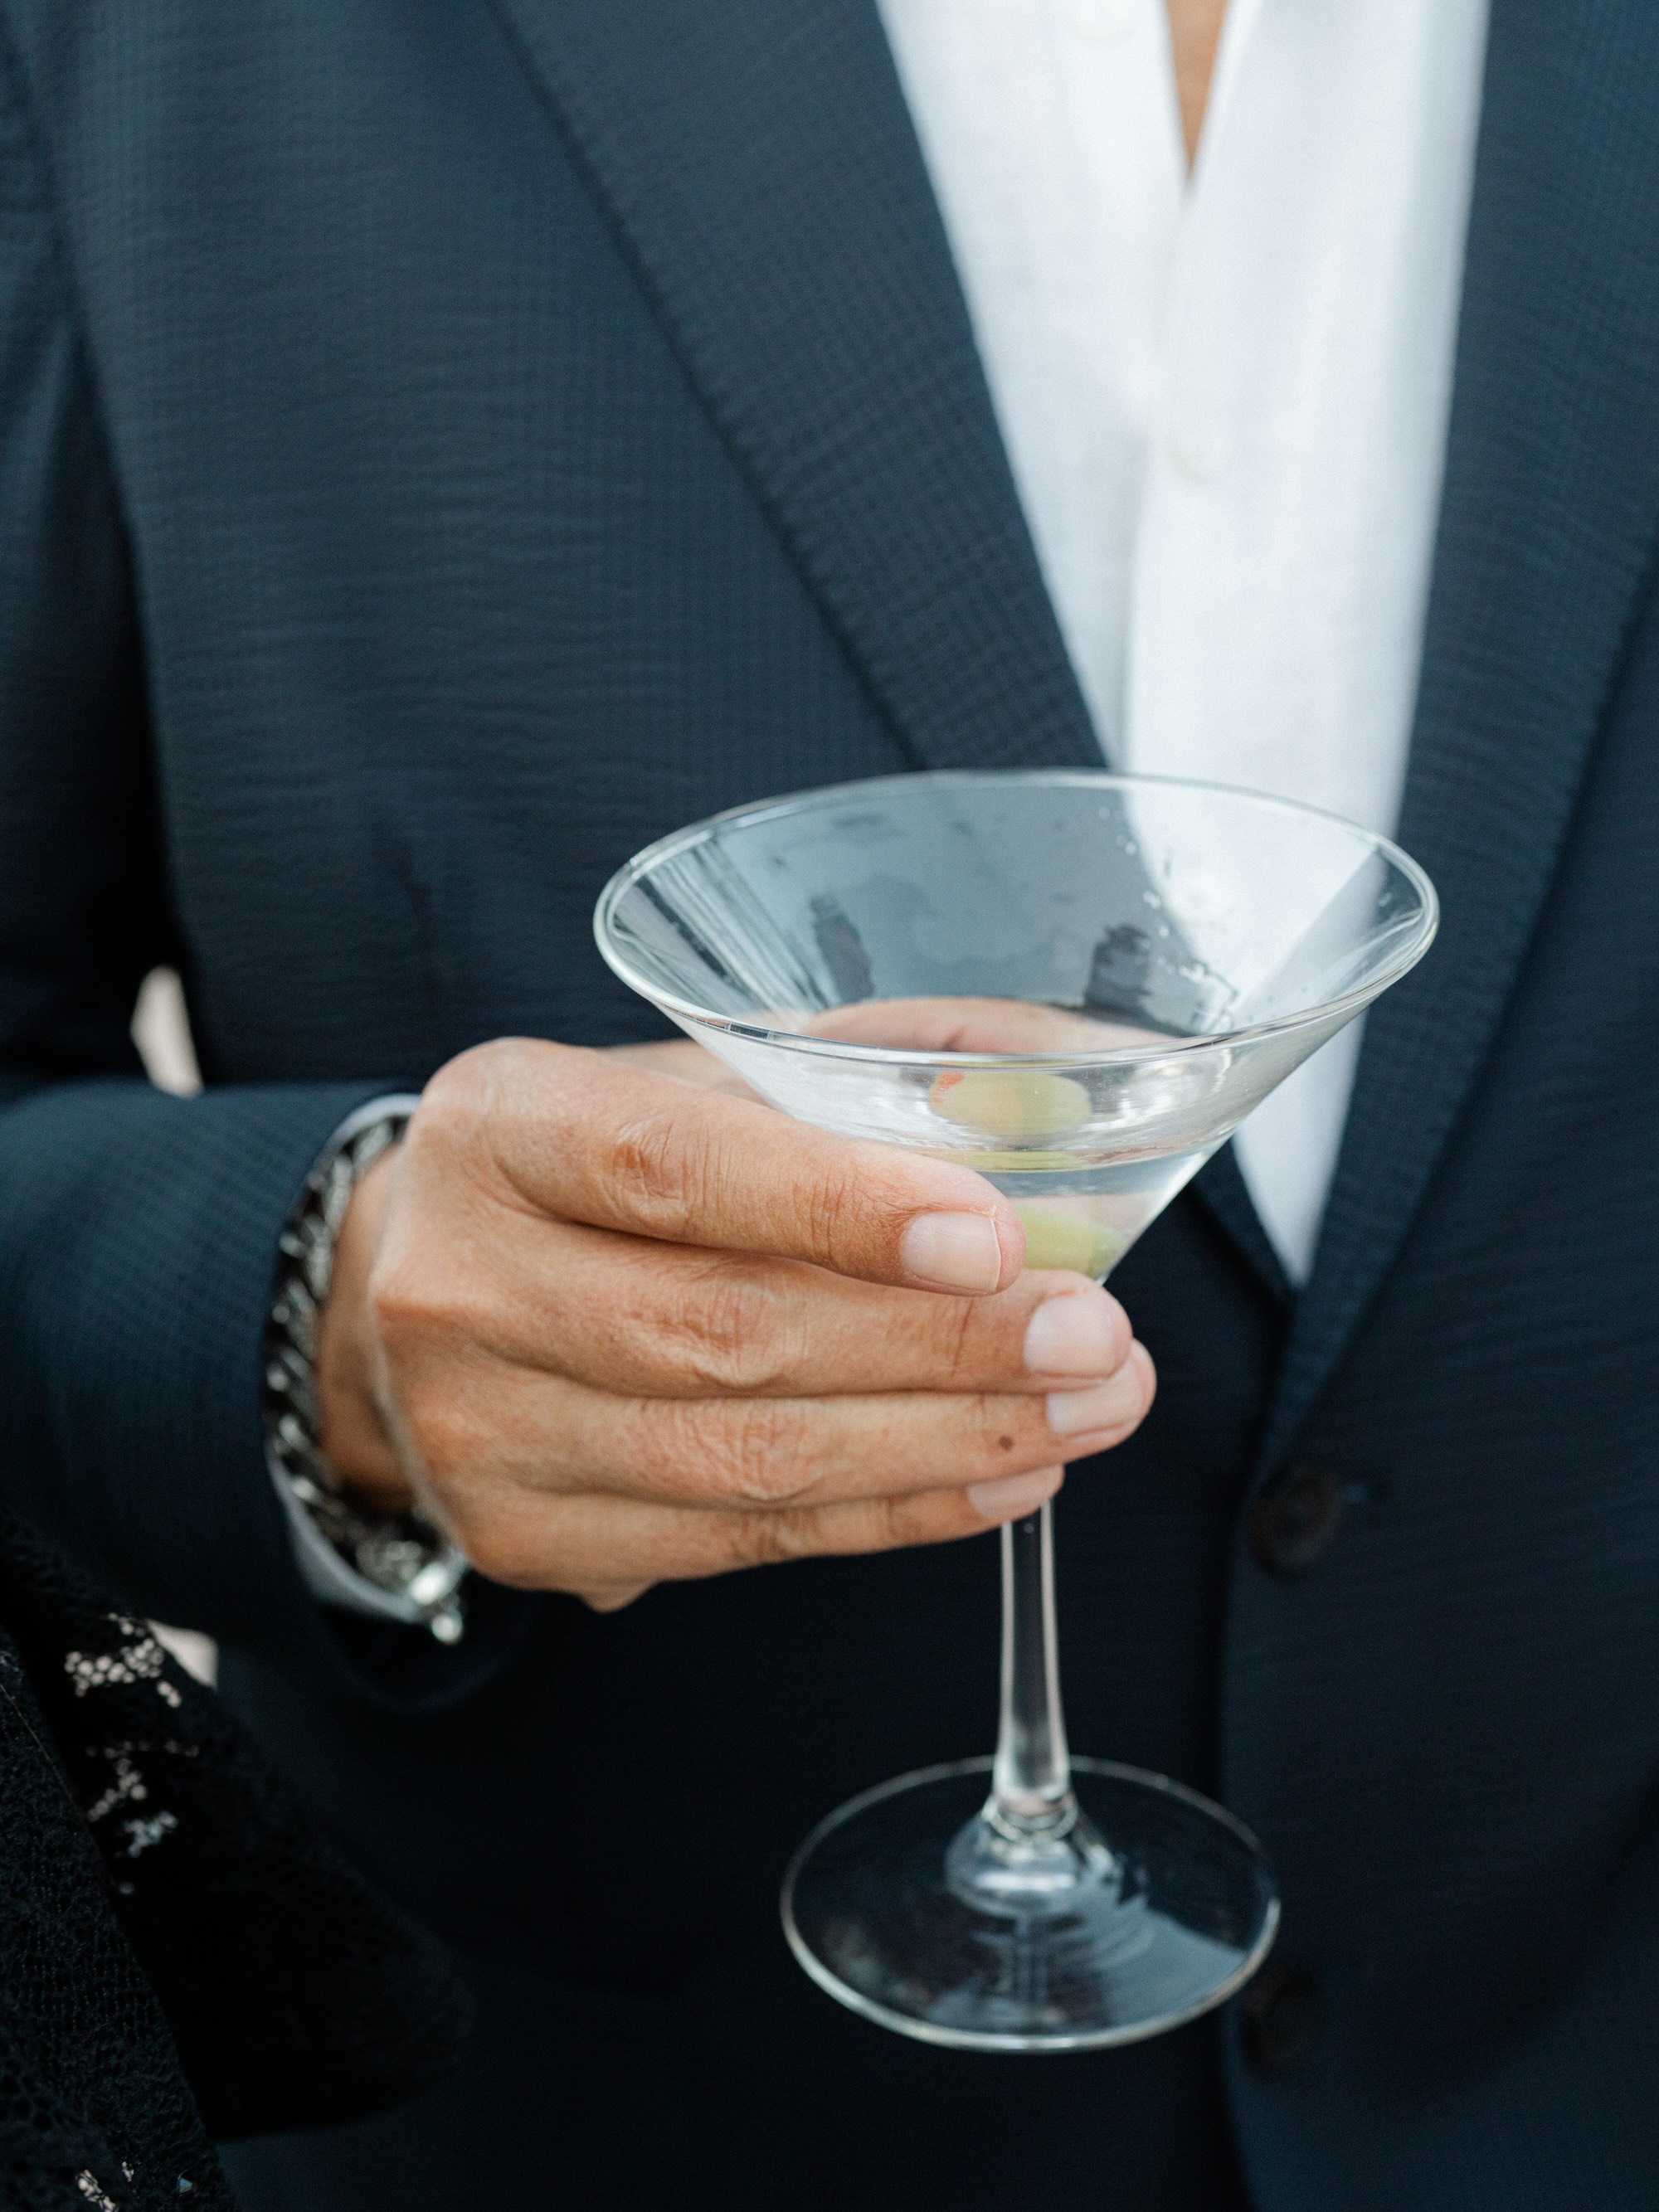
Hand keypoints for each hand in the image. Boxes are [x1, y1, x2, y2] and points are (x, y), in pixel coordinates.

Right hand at [317, 1037, 1154, 1609]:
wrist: (432, 1288)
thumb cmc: (602, 1169)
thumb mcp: (701, 1078)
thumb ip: (870, 1071)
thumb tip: (1077, 1079)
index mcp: (500, 1126)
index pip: (673, 1169)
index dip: (840, 1208)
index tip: (995, 1235)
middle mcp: (458, 1281)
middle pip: (724, 1334)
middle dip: (940, 1345)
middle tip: (1096, 1337)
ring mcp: (475, 1429)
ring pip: (744, 1461)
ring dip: (945, 1442)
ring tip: (1088, 1409)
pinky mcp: (519, 1539)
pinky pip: (739, 1544)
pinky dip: (891, 1513)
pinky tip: (1001, 1472)